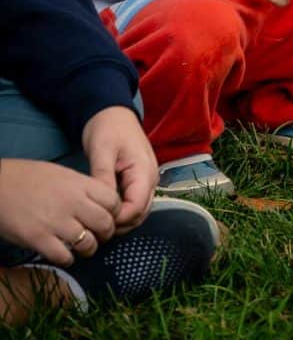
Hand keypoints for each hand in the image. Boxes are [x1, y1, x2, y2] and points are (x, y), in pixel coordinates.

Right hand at [0, 158, 120, 265]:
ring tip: (82, 247)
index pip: (113, 201)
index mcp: (78, 183)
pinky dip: (68, 259)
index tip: (107, 216)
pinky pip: (65, 257)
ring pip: (89, 243)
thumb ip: (81, 187)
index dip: (114, 212)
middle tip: (98, 235)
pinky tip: (62, 253)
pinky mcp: (39, 239)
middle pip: (106, 224)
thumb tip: (99, 202)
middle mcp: (71, 202)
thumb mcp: (60, 174)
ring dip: (88, 249)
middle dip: (106, 234)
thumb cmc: (27, 177)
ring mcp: (55, 221)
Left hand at [81, 106, 158, 233]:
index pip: (136, 208)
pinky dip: (122, 212)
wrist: (112, 111)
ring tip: (98, 221)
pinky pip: (135, 203)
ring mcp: (146, 181)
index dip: (118, 220)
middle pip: (140, 214)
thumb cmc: (107, 128)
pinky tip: (105, 212)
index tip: (97, 221)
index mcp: (144, 171)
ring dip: (121, 221)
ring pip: (139, 212)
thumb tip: (103, 207)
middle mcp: (150, 179)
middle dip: (120, 225)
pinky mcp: (139, 181)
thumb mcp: (102, 151)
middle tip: (95, 227)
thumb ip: (104, 178)